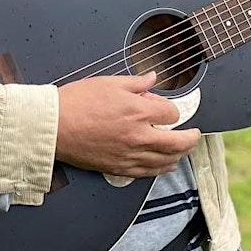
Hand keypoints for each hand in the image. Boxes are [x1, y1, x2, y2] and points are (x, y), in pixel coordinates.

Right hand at [56, 72, 200, 177]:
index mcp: (139, 111)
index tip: (166, 108)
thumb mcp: (109, 83)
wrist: (54, 126)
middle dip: (190, 138)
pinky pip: (148, 172)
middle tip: (195, 134)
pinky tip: (166, 166)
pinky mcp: (119, 168)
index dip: (171, 110)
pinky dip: (161, 169)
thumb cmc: (77, 102)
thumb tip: (152, 78)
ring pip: (165, 160)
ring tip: (184, 150)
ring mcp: (130, 155)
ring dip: (179, 155)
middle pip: (177, 142)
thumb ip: (136, 82)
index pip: (170, 113)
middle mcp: (139, 136)